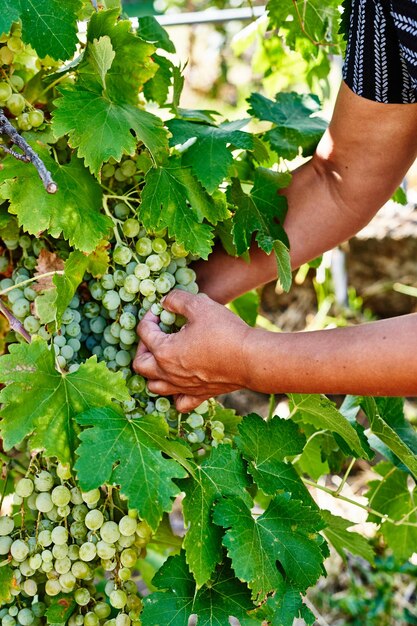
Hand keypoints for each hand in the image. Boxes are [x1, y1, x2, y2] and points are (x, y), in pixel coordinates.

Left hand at [133, 290, 250, 412]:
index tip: (162, 310)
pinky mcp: (200, 395)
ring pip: (154, 386)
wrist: (251, 359)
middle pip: (140, 364)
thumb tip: (166, 302)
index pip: (144, 332)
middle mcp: (168, 373)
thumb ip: (177, 300)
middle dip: (142, 347)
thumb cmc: (225, 331)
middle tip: (157, 334)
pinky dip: (174, 395)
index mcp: (164, 351)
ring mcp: (183, 387)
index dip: (150, 316)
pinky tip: (181, 383)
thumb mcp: (200, 305)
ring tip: (163, 358)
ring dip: (153, 372)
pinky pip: (179, 403)